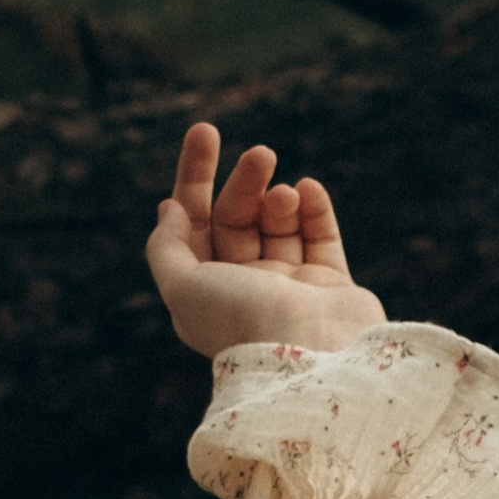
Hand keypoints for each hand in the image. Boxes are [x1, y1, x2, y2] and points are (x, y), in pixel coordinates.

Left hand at [145, 120, 385, 361]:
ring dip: (278, 198)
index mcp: (204, 293)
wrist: (312, 360)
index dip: (192, 181)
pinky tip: (308, 189)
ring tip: (284, 192)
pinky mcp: (331, 286)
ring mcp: (290, 287)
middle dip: (244, 182)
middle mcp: (244, 289)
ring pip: (278, 224)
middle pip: (236, 219)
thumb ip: (167, 247)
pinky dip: (314, 209)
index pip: (193, 226)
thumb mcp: (183, 286)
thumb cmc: (242, 323)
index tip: (204, 137)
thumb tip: (169, 208)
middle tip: (260, 154)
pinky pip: (320, 236)